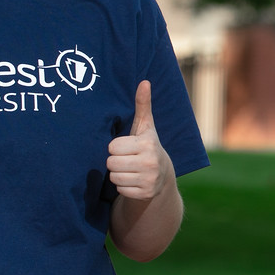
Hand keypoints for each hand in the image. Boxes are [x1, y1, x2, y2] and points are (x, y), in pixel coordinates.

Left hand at [108, 80, 170, 201]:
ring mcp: (149, 179)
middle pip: (111, 162)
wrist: (162, 175)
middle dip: (115, 161)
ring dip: (118, 174)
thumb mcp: (145, 126)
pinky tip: (133, 180)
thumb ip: (142, 105)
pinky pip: (120, 189)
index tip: (127, 147)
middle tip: (126, 159)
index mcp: (148, 143)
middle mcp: (150, 162)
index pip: (112, 146)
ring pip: (114, 177)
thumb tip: (144, 81)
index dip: (116, 147)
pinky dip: (124, 186)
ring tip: (130, 169)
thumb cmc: (146, 145)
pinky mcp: (145, 193)